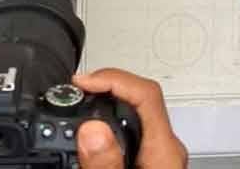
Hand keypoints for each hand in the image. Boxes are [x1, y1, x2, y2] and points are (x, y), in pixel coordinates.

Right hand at [73, 69, 187, 168]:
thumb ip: (108, 163)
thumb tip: (92, 130)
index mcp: (164, 152)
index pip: (146, 94)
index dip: (113, 79)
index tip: (83, 82)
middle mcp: (165, 149)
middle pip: (138, 98)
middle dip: (104, 87)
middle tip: (75, 90)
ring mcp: (158, 155)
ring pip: (134, 113)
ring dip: (105, 105)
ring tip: (79, 104)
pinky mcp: (149, 161)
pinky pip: (132, 129)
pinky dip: (109, 123)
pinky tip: (93, 131)